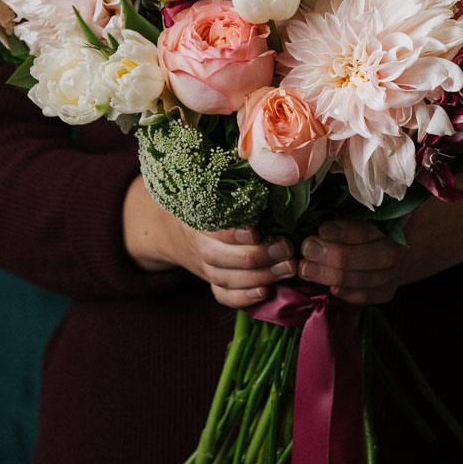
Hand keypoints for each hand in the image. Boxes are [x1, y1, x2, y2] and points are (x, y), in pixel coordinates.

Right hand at [123, 177, 296, 307]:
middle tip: (288, 249)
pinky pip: (224, 297)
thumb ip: (234, 184)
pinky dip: (243, 299)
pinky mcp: (212, 284)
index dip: (236, 233)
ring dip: (261, 277)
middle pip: (226, 259)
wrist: (174, 229)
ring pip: (228, 280)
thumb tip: (266, 164)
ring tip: (288, 268)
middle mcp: (199, 246)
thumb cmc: (208, 204)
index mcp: (199, 219)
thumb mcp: (213, 189)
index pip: (216, 230)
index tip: (258, 230)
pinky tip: (266, 293)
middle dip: (260, 256)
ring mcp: (205, 268)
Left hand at [297, 180, 462, 305]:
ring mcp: (403, 267)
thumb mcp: (403, 181)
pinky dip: (358, 296)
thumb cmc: (422, 194)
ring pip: (372, 280)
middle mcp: (406, 246)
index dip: (346, 232)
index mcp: (405, 216)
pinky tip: (335, 291)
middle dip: (335, 258)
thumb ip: (375, 178)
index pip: (374, 230)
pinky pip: (380, 295)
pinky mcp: (399, 281)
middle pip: (371, 260)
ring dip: (337, 278)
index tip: (322, 228)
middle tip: (306, 251)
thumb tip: (333, 159)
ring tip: (308, 270)